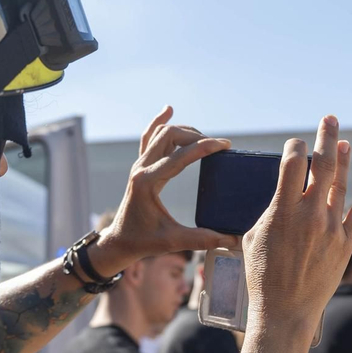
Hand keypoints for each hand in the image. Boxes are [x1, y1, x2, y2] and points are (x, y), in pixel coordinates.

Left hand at [90, 107, 240, 275]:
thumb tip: (232, 238)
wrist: (119, 241)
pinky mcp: (141, 165)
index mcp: (147, 182)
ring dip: (183, 130)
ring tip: (205, 138)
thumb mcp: (172, 241)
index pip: (180, 156)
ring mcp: (139, 164)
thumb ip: (202, 239)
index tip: (225, 146)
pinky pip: (149, 137)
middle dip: (196, 136)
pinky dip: (160, 122)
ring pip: (160, 132)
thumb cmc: (143, 242)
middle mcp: (141, 168)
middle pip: (169, 135)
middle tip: (217, 147)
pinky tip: (169, 110)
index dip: (205, 147)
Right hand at [243, 116, 351, 331]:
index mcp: (282, 211)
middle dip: (325, 138)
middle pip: (322, 165)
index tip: (293, 146)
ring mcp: (331, 228)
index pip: (292, 164)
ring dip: (344, 159)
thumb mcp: (253, 238)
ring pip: (342, 184)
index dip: (294, 148)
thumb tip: (279, 198)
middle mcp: (310, 215)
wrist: (284, 312)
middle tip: (329, 118)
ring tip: (344, 141)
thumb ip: (269, 213)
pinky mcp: (345, 243)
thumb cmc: (261, 277)